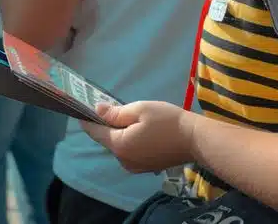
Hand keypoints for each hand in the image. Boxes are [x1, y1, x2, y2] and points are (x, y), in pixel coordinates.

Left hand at [81, 101, 195, 173]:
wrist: (195, 140)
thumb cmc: (167, 121)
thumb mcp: (139, 110)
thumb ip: (115, 113)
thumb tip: (96, 110)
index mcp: (119, 146)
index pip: (95, 132)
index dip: (87, 120)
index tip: (82, 108)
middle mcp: (123, 160)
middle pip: (107, 140)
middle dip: (107, 125)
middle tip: (112, 108)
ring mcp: (134, 167)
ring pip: (119, 146)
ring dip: (120, 133)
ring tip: (130, 118)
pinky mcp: (145, 168)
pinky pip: (129, 152)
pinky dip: (129, 141)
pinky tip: (140, 131)